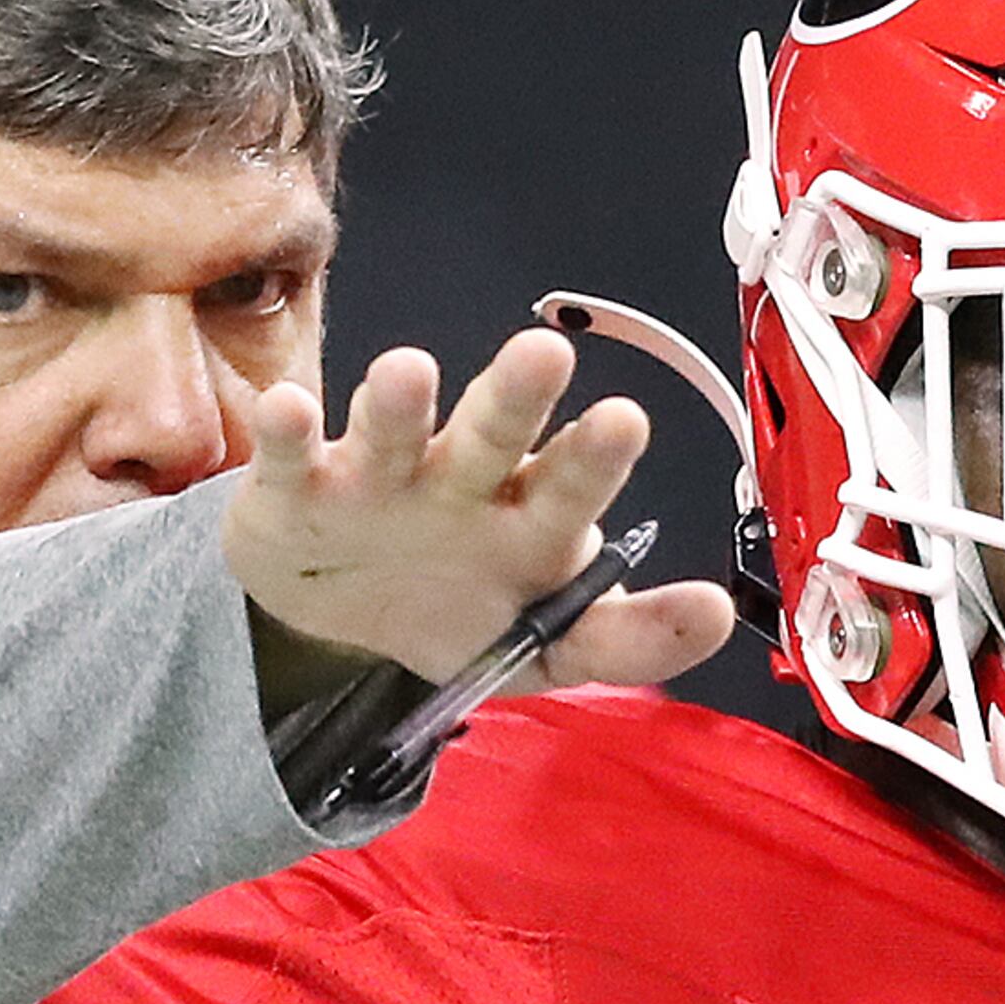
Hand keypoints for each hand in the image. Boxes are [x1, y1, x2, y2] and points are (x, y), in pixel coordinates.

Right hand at [225, 332, 734, 688]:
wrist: (336, 620)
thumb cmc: (456, 609)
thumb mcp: (545, 647)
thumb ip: (628, 640)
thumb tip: (719, 615)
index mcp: (528, 517)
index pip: (569, 484)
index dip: (592, 458)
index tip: (622, 421)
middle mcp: (460, 482)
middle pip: (491, 435)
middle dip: (514, 398)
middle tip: (543, 356)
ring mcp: (377, 478)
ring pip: (391, 431)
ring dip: (397, 404)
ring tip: (407, 372)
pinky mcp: (297, 488)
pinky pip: (289, 456)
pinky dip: (285, 434)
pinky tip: (288, 413)